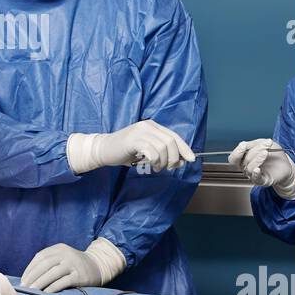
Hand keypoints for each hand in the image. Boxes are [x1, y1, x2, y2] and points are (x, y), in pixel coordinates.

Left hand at [20, 238, 125, 292]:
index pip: (40, 257)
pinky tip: (46, 293)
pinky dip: (53, 288)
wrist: (98, 266)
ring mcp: (73, 264)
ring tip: (32, 291)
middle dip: (32, 276)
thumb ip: (49, 262)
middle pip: (45, 264)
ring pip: (52, 273)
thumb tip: (29, 277)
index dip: (30, 269)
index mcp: (59, 248)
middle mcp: (66, 254)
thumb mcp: (63, 257)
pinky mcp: (79, 276)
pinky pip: (63, 282)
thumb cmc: (75, 264)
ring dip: (40, 283)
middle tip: (24, 287)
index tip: (23, 280)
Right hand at [68, 120, 195, 173]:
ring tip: (157, 167)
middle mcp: (148, 126)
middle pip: (170, 142)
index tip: (191, 159)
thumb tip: (180, 161)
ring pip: (163, 147)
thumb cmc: (124, 152)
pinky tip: (151, 165)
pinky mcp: (133, 140)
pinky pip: (152, 151)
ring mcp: (140, 131)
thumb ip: (162, 153)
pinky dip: (155, 161)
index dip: (185, 148)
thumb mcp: (146, 151)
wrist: (103, 149)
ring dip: (163, 162)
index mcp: (152, 126)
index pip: (174, 136)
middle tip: (168, 168)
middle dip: (174, 158)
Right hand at [228, 139, 294, 197]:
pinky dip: (256, 174)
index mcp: (245, 159)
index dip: (237, 152)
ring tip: (265, 152)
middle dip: (254, 150)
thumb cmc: (274, 155)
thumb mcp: (264, 144)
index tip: (244, 145)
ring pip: (249, 168)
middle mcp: (247, 168)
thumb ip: (254, 144)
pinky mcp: (263, 181)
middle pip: (244, 160)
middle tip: (265, 144)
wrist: (286, 165)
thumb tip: (246, 144)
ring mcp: (254, 175)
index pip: (234, 158)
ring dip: (257, 159)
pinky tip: (258, 169)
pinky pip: (256, 179)